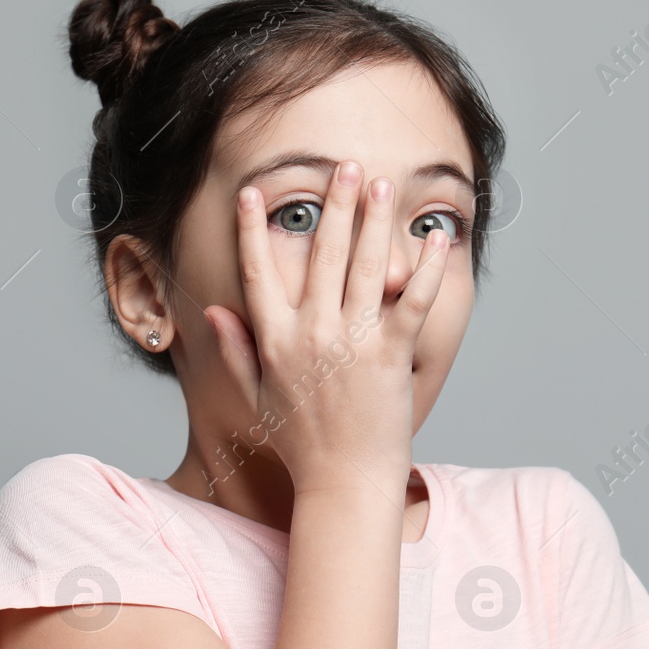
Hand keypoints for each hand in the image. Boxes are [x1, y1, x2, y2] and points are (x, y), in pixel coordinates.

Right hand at [204, 159, 450, 493]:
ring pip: (366, 266)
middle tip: (344, 167)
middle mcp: (312, 334)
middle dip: (334, 205)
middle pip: (322, 255)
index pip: (260, 273)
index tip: (253, 193)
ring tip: (382, 185)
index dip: (253, 230)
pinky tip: (435, 239)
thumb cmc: (302, 444)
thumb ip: (236, 351)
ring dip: (375, 220)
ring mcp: (353, 342)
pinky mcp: (391, 354)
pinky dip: (427, 269)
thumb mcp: (257, 397)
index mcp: (276, 341)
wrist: (345, 482)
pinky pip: (413, 301)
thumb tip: (213, 312)